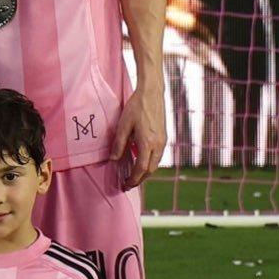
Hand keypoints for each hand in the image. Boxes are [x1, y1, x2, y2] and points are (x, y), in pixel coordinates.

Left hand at [113, 75, 165, 190]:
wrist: (152, 93)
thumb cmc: (136, 107)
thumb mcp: (123, 125)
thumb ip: (119, 144)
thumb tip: (113, 160)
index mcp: (147, 143)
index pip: (141, 169)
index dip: (133, 179)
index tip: (125, 185)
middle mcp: (158, 145)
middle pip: (150, 170)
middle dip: (139, 179)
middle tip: (128, 184)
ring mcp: (163, 141)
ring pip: (155, 164)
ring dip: (145, 172)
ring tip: (134, 175)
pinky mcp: (164, 137)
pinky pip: (158, 156)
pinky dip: (150, 163)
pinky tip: (141, 161)